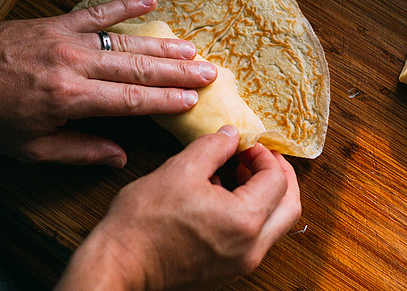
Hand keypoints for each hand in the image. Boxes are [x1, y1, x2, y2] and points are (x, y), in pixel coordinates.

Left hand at [0, 0, 216, 165]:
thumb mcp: (28, 148)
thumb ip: (78, 151)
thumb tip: (120, 156)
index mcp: (69, 99)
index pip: (130, 100)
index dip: (165, 100)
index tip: (193, 100)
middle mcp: (75, 65)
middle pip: (138, 67)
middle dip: (178, 71)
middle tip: (210, 72)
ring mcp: (68, 39)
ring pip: (126, 41)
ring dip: (163, 44)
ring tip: (193, 48)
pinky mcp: (58, 21)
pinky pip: (99, 12)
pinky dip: (127, 6)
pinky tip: (153, 1)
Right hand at [57, 126, 301, 290]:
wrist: (117, 268)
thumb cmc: (143, 223)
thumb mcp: (180, 169)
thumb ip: (214, 147)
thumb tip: (232, 134)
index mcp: (245, 221)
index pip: (277, 180)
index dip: (265, 155)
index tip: (246, 144)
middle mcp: (251, 248)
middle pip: (289, 207)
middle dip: (280, 176)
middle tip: (260, 157)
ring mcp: (240, 264)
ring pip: (275, 225)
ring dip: (266, 195)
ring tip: (240, 173)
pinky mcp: (226, 271)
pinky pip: (254, 239)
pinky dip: (251, 214)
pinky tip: (223, 196)